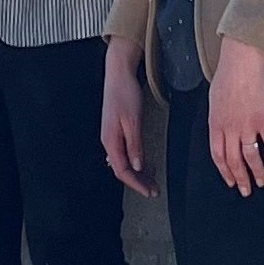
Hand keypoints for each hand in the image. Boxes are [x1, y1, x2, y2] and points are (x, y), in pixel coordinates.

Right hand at [100, 38, 154, 196]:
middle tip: (154, 190)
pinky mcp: (117, 130)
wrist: (119, 73)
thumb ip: (135, 145)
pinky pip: (126, 151)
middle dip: (139, 181)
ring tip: (153, 178)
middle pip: (123, 168)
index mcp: (110, 141)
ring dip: (139, 171)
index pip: (123, 170)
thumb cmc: (125, 93)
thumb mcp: (133, 120)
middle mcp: (109, 141)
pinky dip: (137, 159)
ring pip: (125, 161)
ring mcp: (112, 135)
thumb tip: (137, 166)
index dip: (136, 183)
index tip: (149, 192)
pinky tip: (145, 162)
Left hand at [206, 36, 263, 196]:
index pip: (218, 155)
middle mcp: (229, 128)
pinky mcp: (263, 119)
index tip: (229, 180)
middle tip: (246, 190)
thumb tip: (221, 128)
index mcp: (216, 123)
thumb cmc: (228, 73)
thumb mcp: (215, 98)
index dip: (224, 171)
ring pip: (250, 157)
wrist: (242, 58)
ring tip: (262, 181)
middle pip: (234, 161)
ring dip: (257, 173)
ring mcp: (246, 125)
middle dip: (240, 179)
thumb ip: (218, 117)